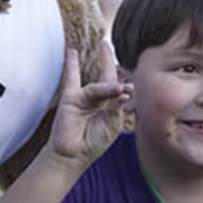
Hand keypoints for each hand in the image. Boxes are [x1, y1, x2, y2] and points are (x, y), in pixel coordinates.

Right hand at [47, 42, 130, 166]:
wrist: (73, 156)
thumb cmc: (94, 143)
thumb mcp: (112, 124)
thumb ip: (118, 106)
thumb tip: (124, 90)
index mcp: (109, 107)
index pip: (118, 89)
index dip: (125, 85)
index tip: (131, 86)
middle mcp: (96, 100)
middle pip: (106, 78)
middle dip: (109, 63)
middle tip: (106, 46)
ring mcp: (83, 98)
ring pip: (99, 86)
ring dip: (111, 87)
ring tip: (122, 89)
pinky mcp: (71, 99)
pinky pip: (72, 78)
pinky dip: (72, 65)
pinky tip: (72, 52)